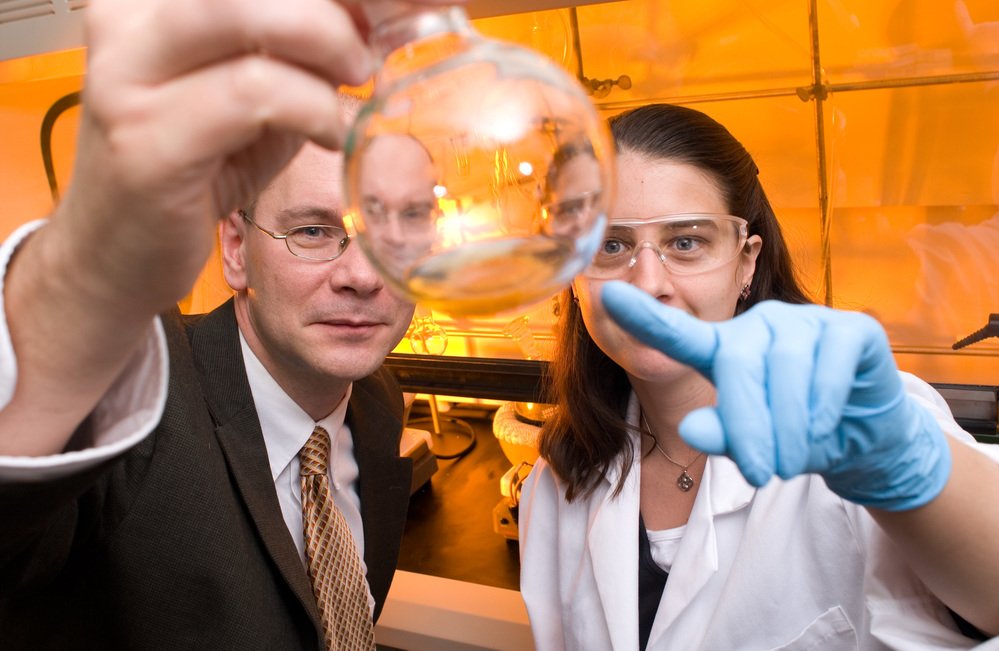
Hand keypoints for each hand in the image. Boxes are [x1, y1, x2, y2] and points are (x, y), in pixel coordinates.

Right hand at [54, 0, 380, 310]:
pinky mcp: (146, 141)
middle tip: (367, 45)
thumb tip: (374, 19)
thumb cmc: (192, 171)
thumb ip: (300, 51)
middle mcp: (126, 21)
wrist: (116, 256)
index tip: (382, 12)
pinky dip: (310, 108)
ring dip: (323, 42)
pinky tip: (328, 134)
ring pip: (242, 13)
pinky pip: (250, 96)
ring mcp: (126, 78)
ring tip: (355, 81)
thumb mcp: (255, 95)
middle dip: (331, 7)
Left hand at [601, 282, 950, 510]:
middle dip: (745, 426)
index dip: (643, 317)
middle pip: (737, 364)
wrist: (865, 441)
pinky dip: (824, 406)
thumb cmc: (795, 436)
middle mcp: (761, 325)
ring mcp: (807, 320)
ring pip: (786, 367)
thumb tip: (693, 429)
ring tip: (793, 461)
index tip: (606, 297)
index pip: (678, 332)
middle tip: (759, 472)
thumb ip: (720, 434)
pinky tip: (825, 427)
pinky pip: (831, 364)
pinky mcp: (852, 329)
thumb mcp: (753, 444)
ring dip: (788, 427)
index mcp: (725, 349)